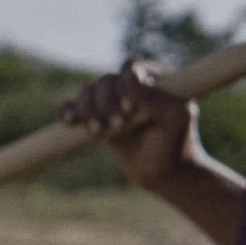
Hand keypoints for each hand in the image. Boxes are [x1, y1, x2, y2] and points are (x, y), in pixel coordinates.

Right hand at [59, 60, 200, 192]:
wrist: (165, 174)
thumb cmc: (176, 143)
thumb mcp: (174, 117)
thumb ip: (153, 94)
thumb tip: (129, 70)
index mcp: (155, 78)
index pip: (130, 70)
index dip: (125, 86)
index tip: (130, 109)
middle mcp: (132, 86)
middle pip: (106, 81)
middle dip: (107, 103)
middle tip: (118, 125)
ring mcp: (113, 101)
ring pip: (89, 92)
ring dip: (88, 109)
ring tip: (98, 130)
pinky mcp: (98, 117)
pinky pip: (74, 106)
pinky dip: (69, 110)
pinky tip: (70, 121)